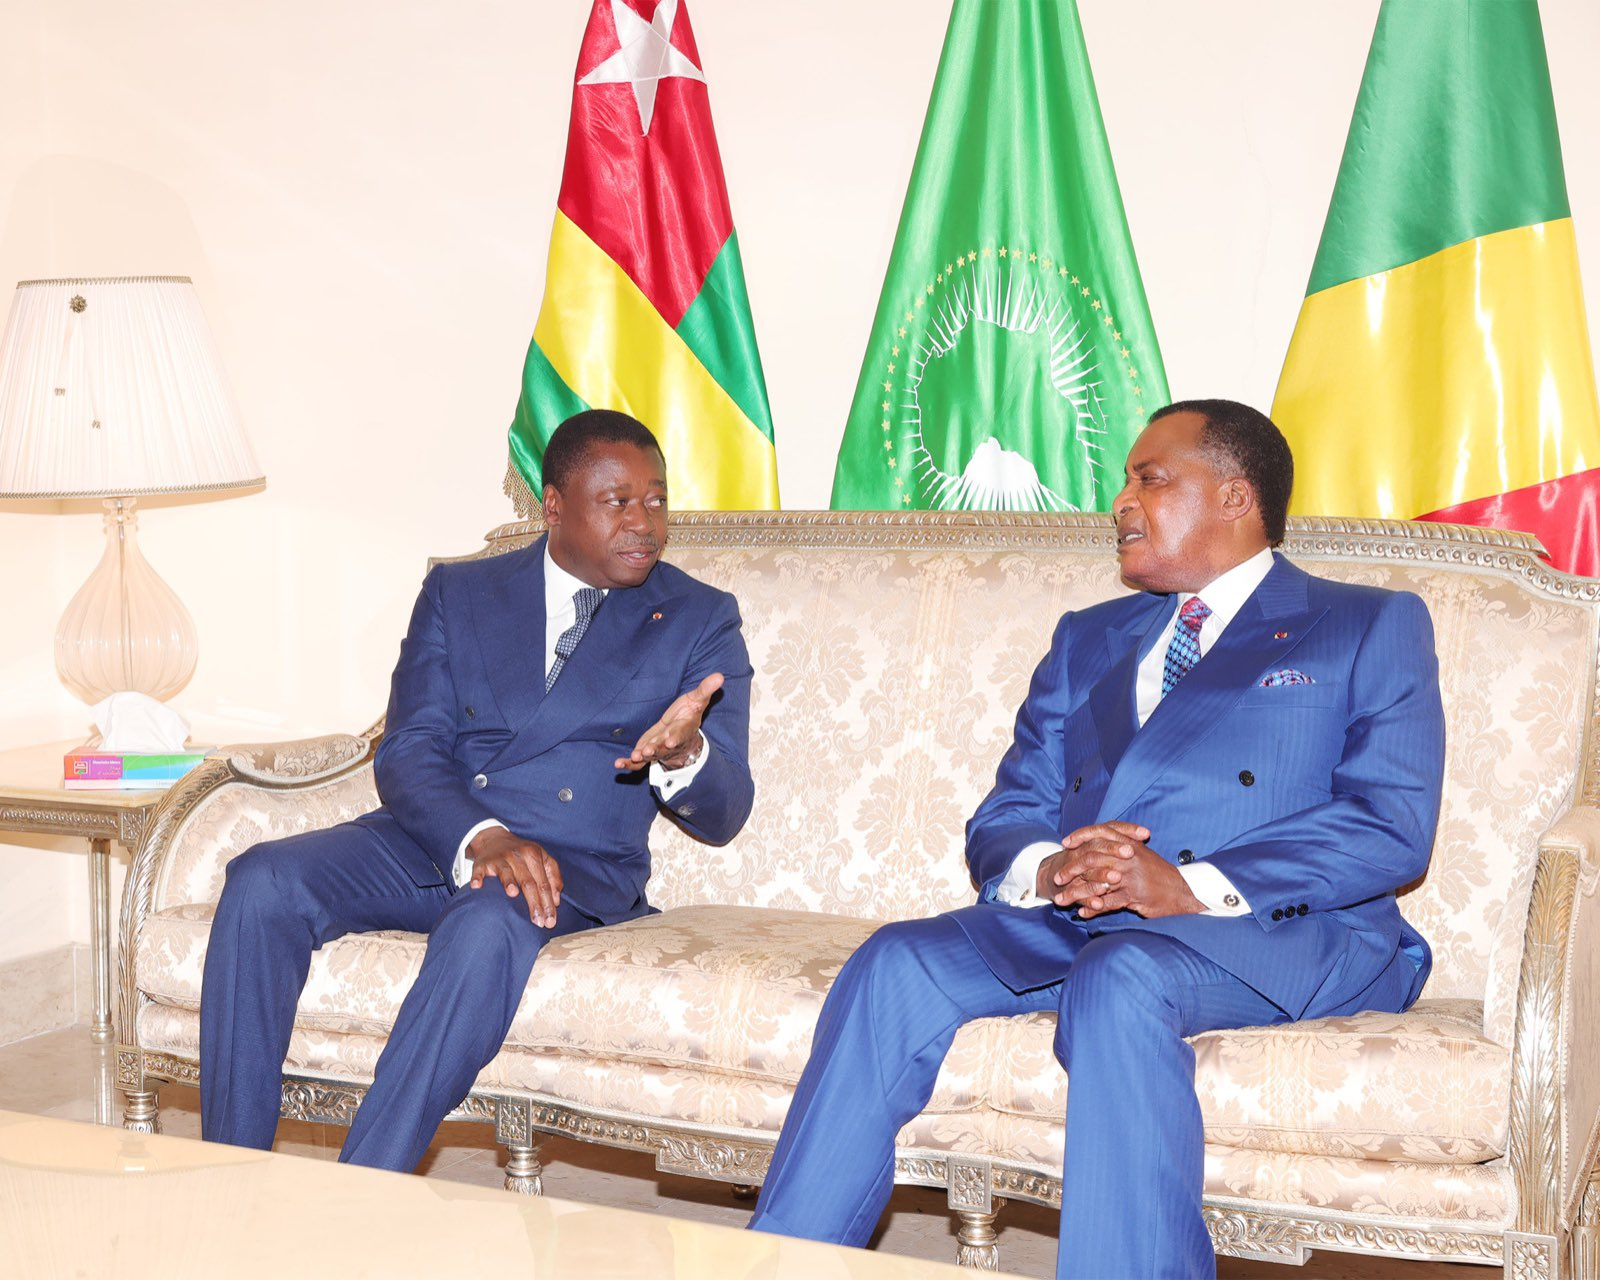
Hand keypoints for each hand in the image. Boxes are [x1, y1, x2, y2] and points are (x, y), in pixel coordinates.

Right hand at [468, 827, 562, 926]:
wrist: (495, 839)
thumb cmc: (522, 854)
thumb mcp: (542, 859)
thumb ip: (553, 877)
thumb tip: (556, 901)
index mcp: (534, 855)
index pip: (544, 883)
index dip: (548, 903)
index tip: (550, 921)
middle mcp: (518, 856)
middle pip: (528, 882)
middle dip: (534, 903)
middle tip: (538, 922)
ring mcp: (499, 859)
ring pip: (506, 873)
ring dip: (509, 883)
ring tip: (513, 895)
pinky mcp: (482, 863)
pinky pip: (479, 871)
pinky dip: (478, 878)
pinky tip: (478, 887)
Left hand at [614, 673, 722, 771]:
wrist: (684, 735)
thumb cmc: (689, 715)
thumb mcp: (698, 700)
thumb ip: (705, 689)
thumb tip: (720, 676)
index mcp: (683, 730)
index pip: (680, 734)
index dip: (675, 738)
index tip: (670, 741)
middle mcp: (670, 743)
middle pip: (663, 748)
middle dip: (656, 749)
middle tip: (648, 751)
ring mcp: (659, 750)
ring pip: (651, 755)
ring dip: (643, 756)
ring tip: (635, 756)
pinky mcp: (647, 752)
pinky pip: (638, 763)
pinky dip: (629, 764)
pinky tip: (618, 764)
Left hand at [1036, 822, 1203, 918]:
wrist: (1182, 893)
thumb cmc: (1158, 875)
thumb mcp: (1142, 855)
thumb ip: (1121, 848)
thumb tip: (1097, 845)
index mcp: (1130, 844)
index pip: (1102, 831)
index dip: (1082, 835)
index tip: (1066, 843)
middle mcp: (1129, 857)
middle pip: (1092, 858)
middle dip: (1071, 869)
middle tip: (1058, 878)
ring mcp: (1130, 876)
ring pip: (1096, 883)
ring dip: (1076, 893)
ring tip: (1062, 901)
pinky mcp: (1133, 895)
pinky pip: (1107, 902)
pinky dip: (1093, 908)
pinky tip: (1083, 913)